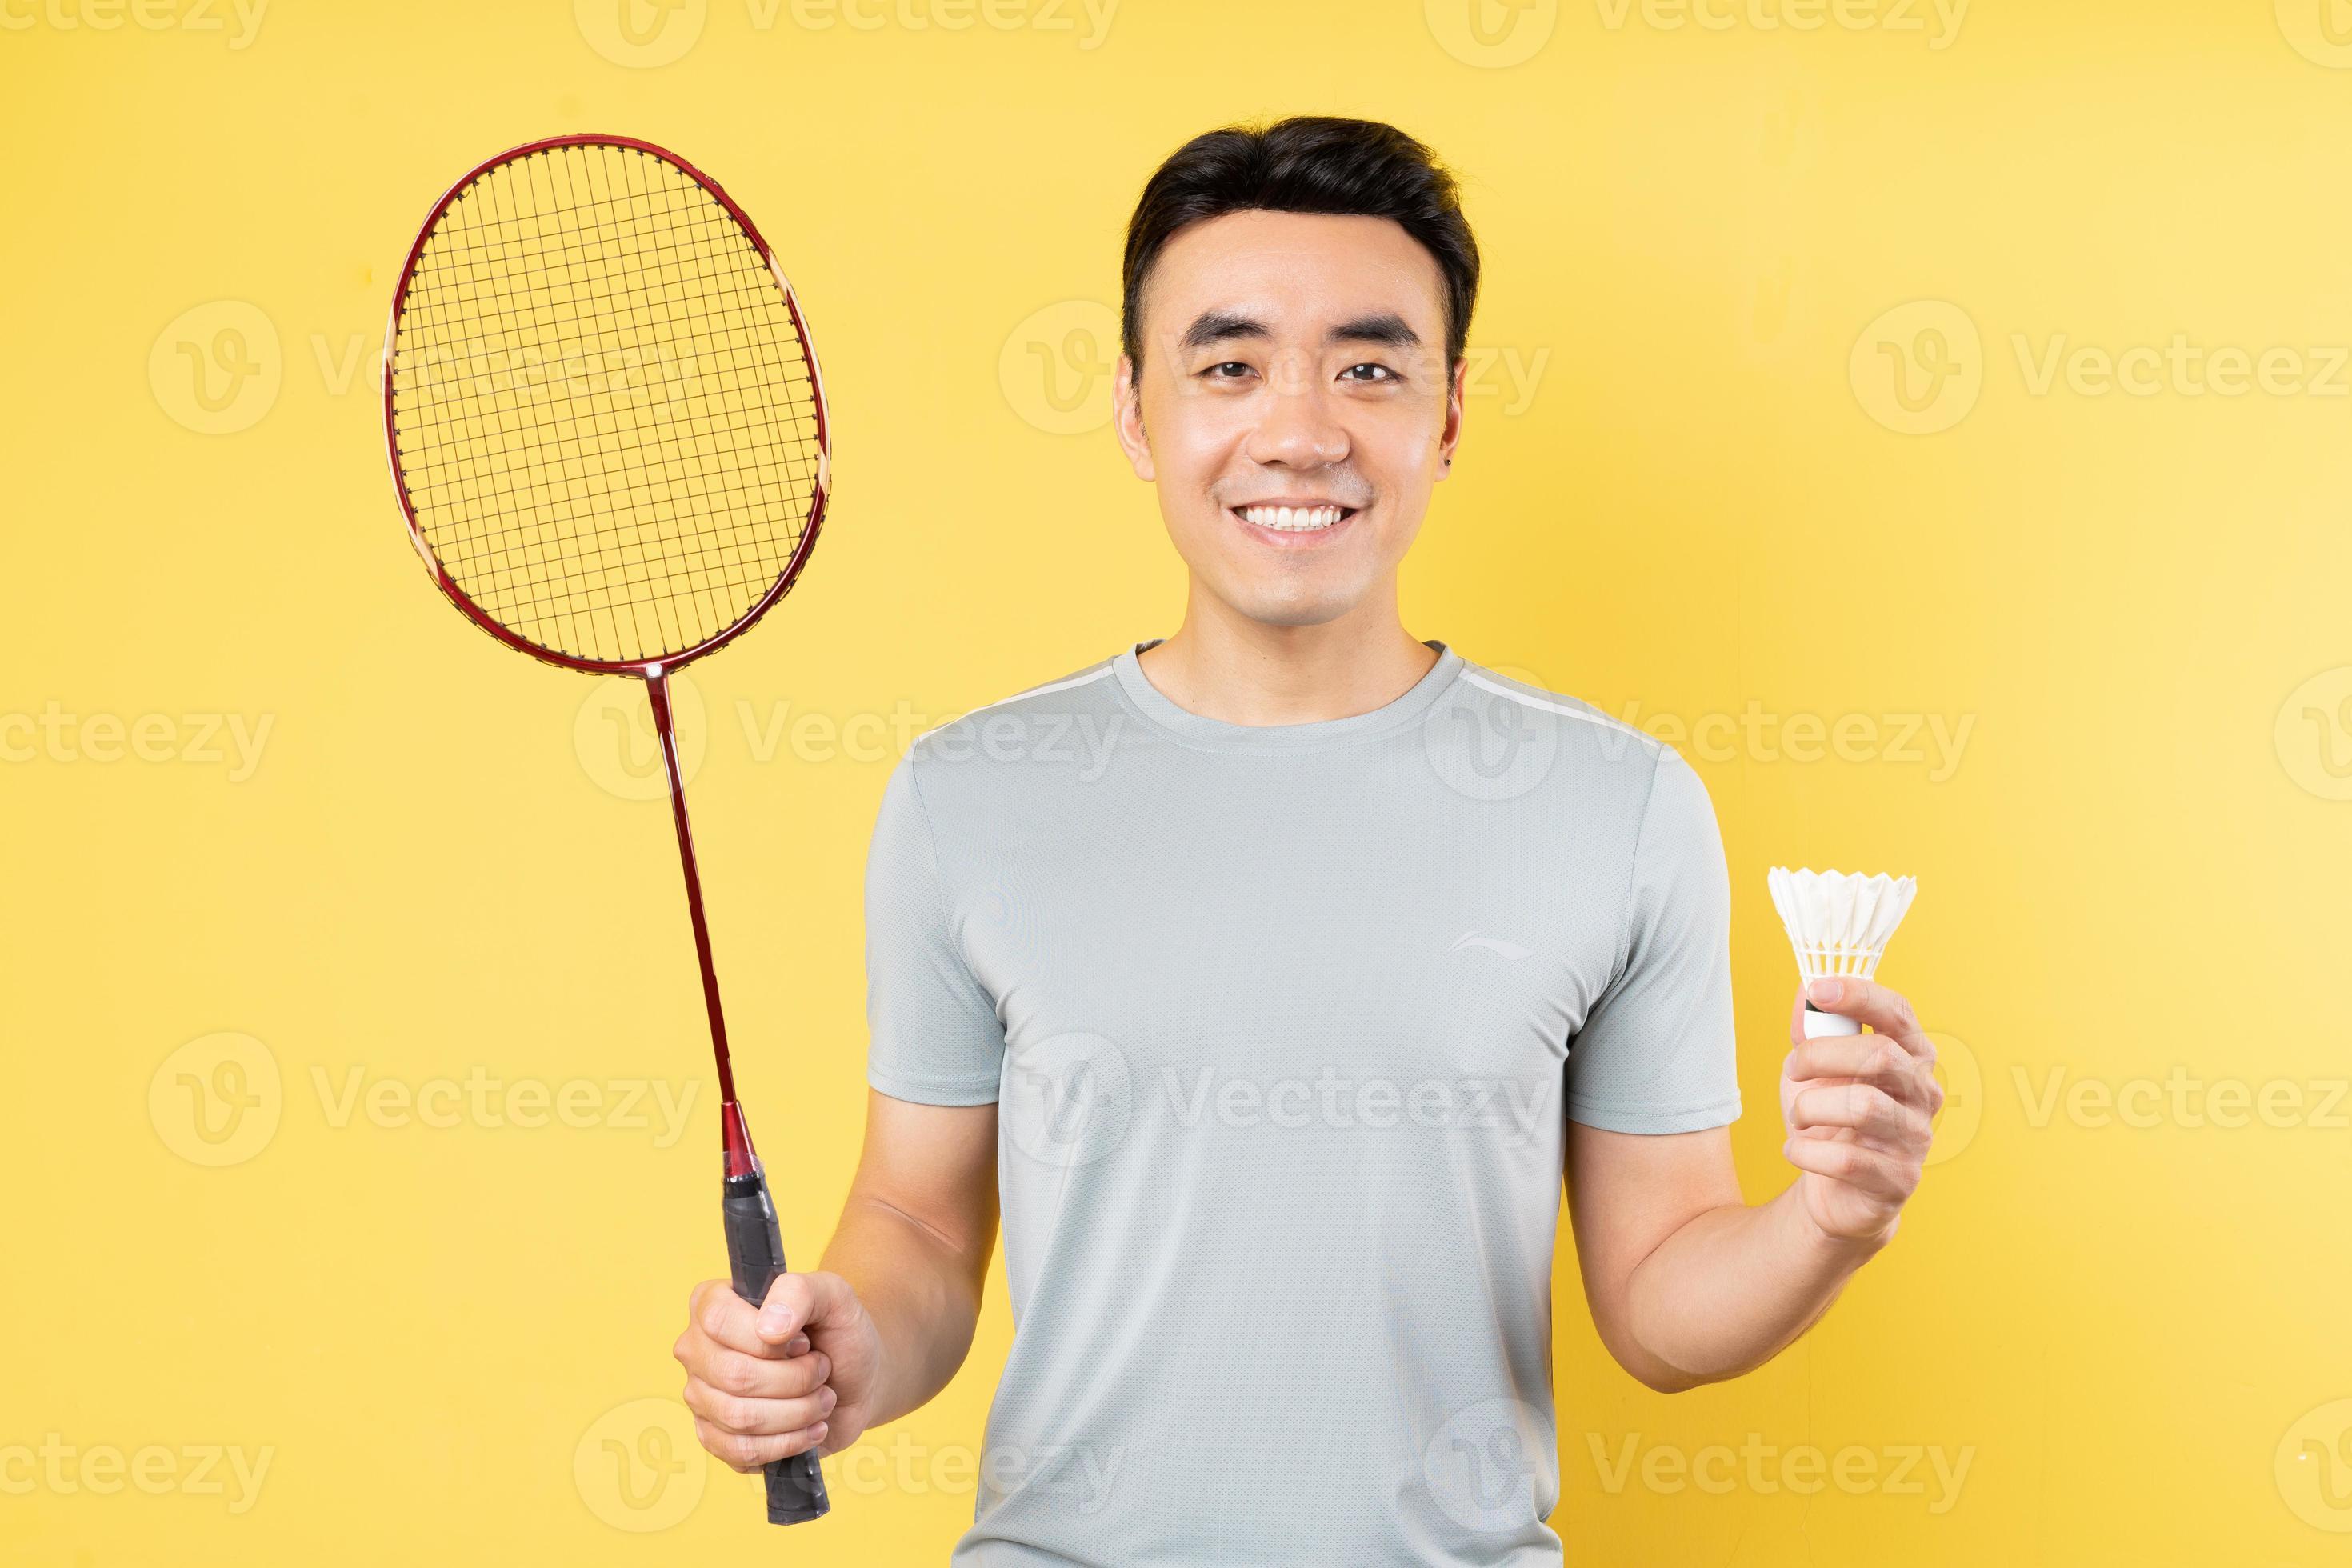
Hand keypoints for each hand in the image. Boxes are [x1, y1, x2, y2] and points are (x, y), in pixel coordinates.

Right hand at [673, 1271, 880, 1472]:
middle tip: (822, 1370)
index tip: (805, 1342)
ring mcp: (701, 1397)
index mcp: (711, 1303)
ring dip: (798, 1412)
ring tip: (823, 1399)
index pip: (719, 1320)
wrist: (855, 1378)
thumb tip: (770, 1329)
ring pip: (739, 1417)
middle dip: (796, 1378)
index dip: (770, 1339)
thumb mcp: (832, 1295)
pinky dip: (788, 1443)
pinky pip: (741, 1452)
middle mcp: (697, 1349)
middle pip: (735, 1375)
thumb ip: (799, 1293)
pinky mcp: (716, 1438)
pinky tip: (812, 1428)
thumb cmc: (837, 1331)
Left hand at [1777, 977, 1942, 1248]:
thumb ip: (1811, 1029)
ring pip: (1863, 1106)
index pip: (1898, 1014)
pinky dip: (1806, 1151)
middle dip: (1820, 1056)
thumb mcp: (1814, 1069)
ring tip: (1799, 1117)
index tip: (1817, 989)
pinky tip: (1797, 1150)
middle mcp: (1923, 1093)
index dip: (1860, 995)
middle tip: (1792, 1069)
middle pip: (1881, 1056)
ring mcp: (1916, 1138)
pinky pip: (1847, 1159)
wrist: (1834, 1189)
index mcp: (1910, 1056)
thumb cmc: (1829, 1118)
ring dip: (1811, 1107)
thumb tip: (1805, 986)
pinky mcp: (1899, 1180)